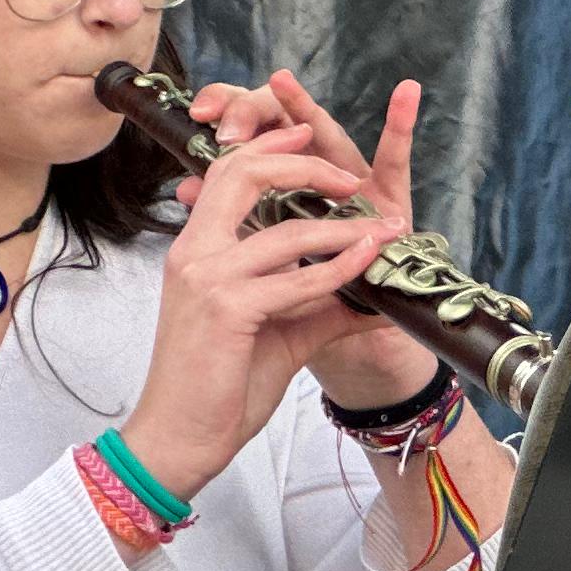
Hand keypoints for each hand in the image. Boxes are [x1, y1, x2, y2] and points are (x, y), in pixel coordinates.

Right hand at [119, 121, 399, 501]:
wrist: (182, 436)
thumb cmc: (223, 384)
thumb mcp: (281, 331)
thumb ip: (321, 302)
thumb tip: (376, 291)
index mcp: (198, 249)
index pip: (229, 174)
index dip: (272, 148)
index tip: (312, 134)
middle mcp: (194, 253)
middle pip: (245, 175)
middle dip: (304, 164)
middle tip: (352, 179)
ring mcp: (206, 277)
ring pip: (285, 232)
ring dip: (345, 230)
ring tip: (387, 231)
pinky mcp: (226, 308)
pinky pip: (297, 278)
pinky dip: (340, 269)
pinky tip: (370, 265)